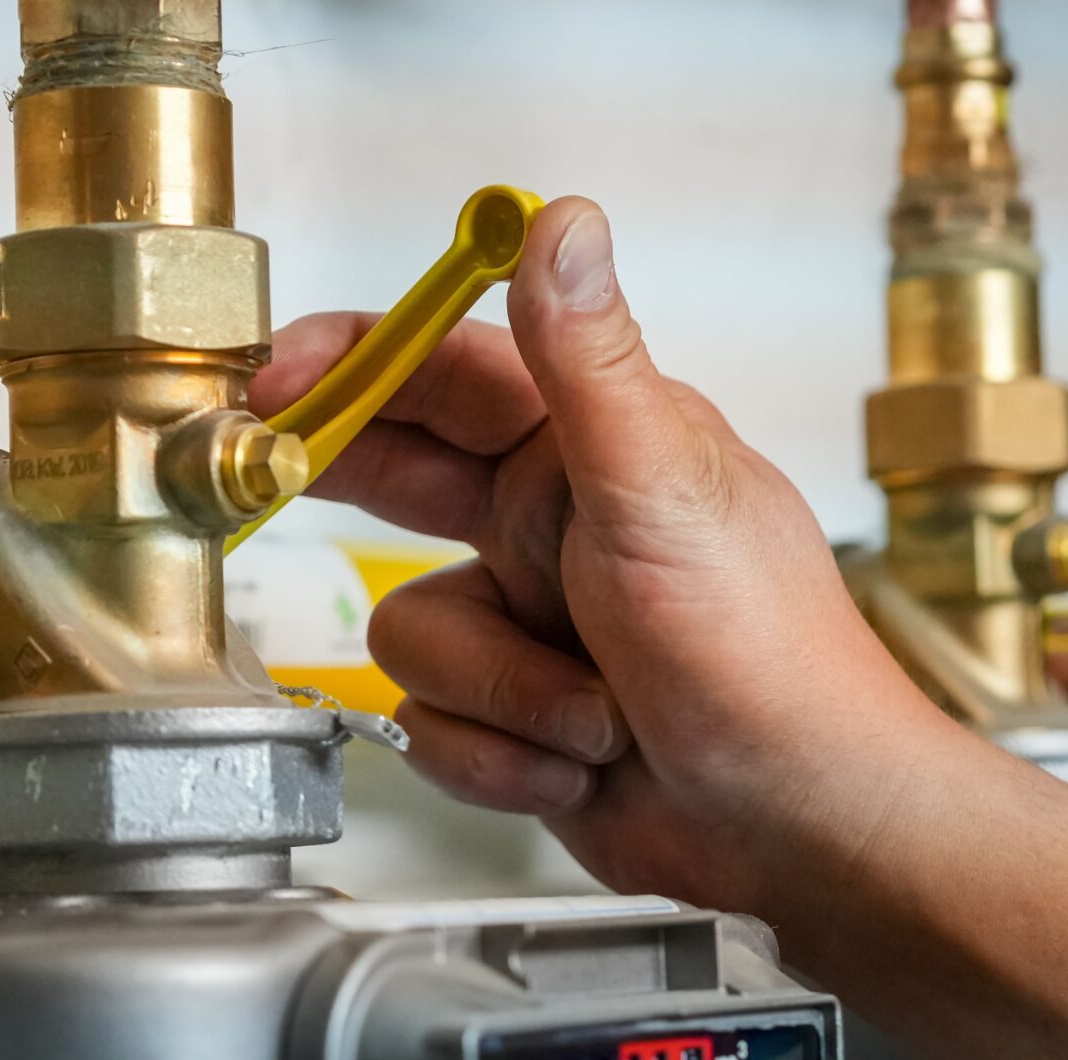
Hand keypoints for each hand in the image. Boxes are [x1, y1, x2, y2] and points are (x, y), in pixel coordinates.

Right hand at [253, 197, 952, 917]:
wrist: (798, 830)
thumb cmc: (767, 660)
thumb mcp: (664, 494)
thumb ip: (592, 364)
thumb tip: (560, 221)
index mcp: (595, 447)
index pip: (445, 370)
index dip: (349, 363)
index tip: (270, 379)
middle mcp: (554, 525)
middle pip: (395, 477)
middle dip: (347, 488)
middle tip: (270, 477)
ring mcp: (532, 624)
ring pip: (412, 633)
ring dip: (497, 691)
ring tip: (594, 712)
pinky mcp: (517, 718)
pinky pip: (432, 723)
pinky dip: (500, 758)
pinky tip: (581, 766)